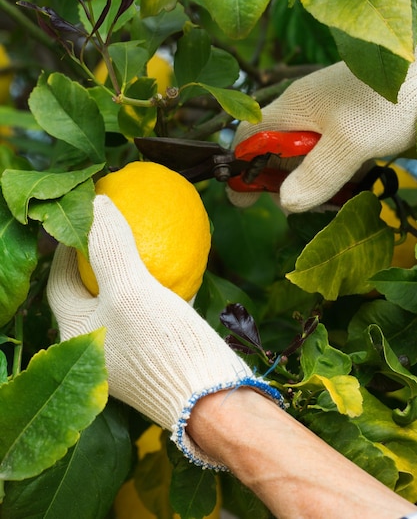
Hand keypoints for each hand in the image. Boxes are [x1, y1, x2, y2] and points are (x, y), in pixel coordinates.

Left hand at [47, 195, 283, 468]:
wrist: (211, 398)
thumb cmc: (162, 347)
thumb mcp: (130, 291)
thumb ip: (108, 247)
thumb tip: (96, 204)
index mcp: (76, 335)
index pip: (59, 281)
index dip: (67, 247)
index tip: (84, 219)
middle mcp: (97, 345)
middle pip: (88, 289)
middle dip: (97, 257)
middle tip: (111, 225)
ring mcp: (127, 351)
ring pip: (121, 299)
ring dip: (130, 269)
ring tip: (141, 239)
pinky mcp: (156, 352)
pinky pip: (149, 311)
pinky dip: (157, 287)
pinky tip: (175, 268)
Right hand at [228, 57, 416, 211]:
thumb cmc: (389, 101)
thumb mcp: (351, 141)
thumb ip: (317, 174)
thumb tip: (286, 204)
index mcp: (293, 107)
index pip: (249, 137)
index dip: (240, 168)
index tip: (245, 200)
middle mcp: (306, 113)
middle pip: (277, 153)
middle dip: (282, 185)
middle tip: (303, 209)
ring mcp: (330, 120)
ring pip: (307, 160)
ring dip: (314, 186)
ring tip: (333, 205)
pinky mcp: (353, 128)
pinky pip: (332, 158)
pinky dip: (336, 178)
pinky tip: (350, 191)